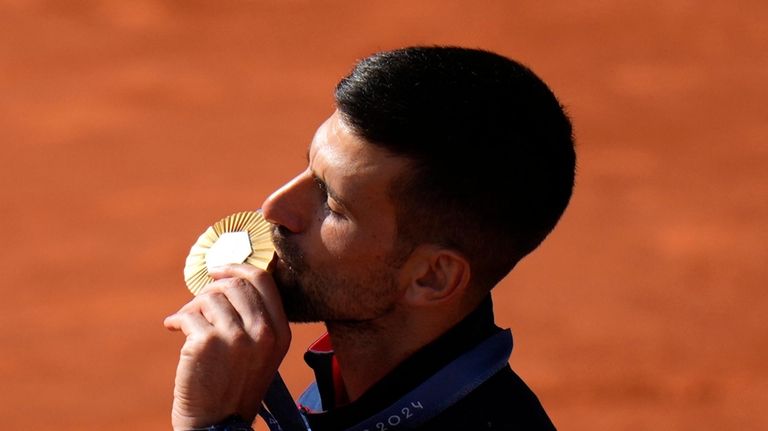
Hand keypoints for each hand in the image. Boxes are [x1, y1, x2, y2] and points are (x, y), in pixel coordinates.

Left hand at [164, 264, 290, 430]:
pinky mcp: (206, 343)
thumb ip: (255, 318)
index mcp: (280, 332)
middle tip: (198, 302)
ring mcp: (235, 337)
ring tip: (186, 322)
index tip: (218, 269)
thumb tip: (228, 279)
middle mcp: (263, 332)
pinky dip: (177, 319)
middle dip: (211, 289)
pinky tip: (173, 328)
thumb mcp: (260, 352)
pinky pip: (188, 315)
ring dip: (193, 306)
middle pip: (235, 284)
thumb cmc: (233, 386)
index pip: (263, 281)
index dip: (237, 267)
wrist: (217, 425)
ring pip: (209, 297)